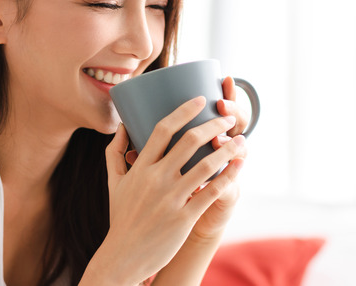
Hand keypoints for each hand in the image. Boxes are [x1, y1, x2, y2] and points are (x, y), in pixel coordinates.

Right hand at [92, 97, 244, 284]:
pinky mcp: (184, 217)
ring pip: (205, 164)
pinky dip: (228, 176)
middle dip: (213, 125)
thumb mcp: (113, 182)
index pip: (163, 129)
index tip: (200, 99)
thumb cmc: (121, 217)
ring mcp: (171, 198)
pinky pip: (211, 191)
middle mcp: (156, 179)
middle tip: (229, 118)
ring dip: (227, 149)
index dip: (184, 110)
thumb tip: (123, 125)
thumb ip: (115, 152)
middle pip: (189, 141)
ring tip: (242, 141)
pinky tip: (239, 166)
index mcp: (141, 167)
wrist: (123, 256)